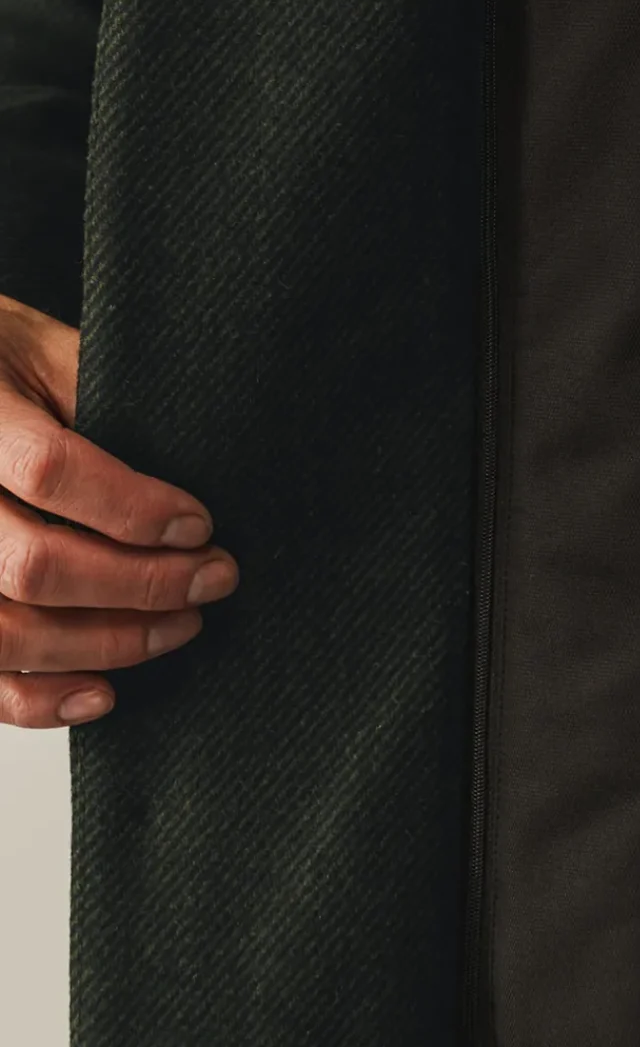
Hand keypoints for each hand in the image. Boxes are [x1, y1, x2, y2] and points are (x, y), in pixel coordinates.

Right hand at [0, 291, 237, 727]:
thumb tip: (189, 457)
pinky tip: (103, 691)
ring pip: (7, 632)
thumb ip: (97, 394)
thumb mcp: (45, 348)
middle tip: (213, 578)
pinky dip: (38, 698)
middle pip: (34, 564)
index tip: (200, 524)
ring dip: (105, 643)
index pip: (50, 472)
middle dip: (139, 584)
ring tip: (180, 626)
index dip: (133, 507)